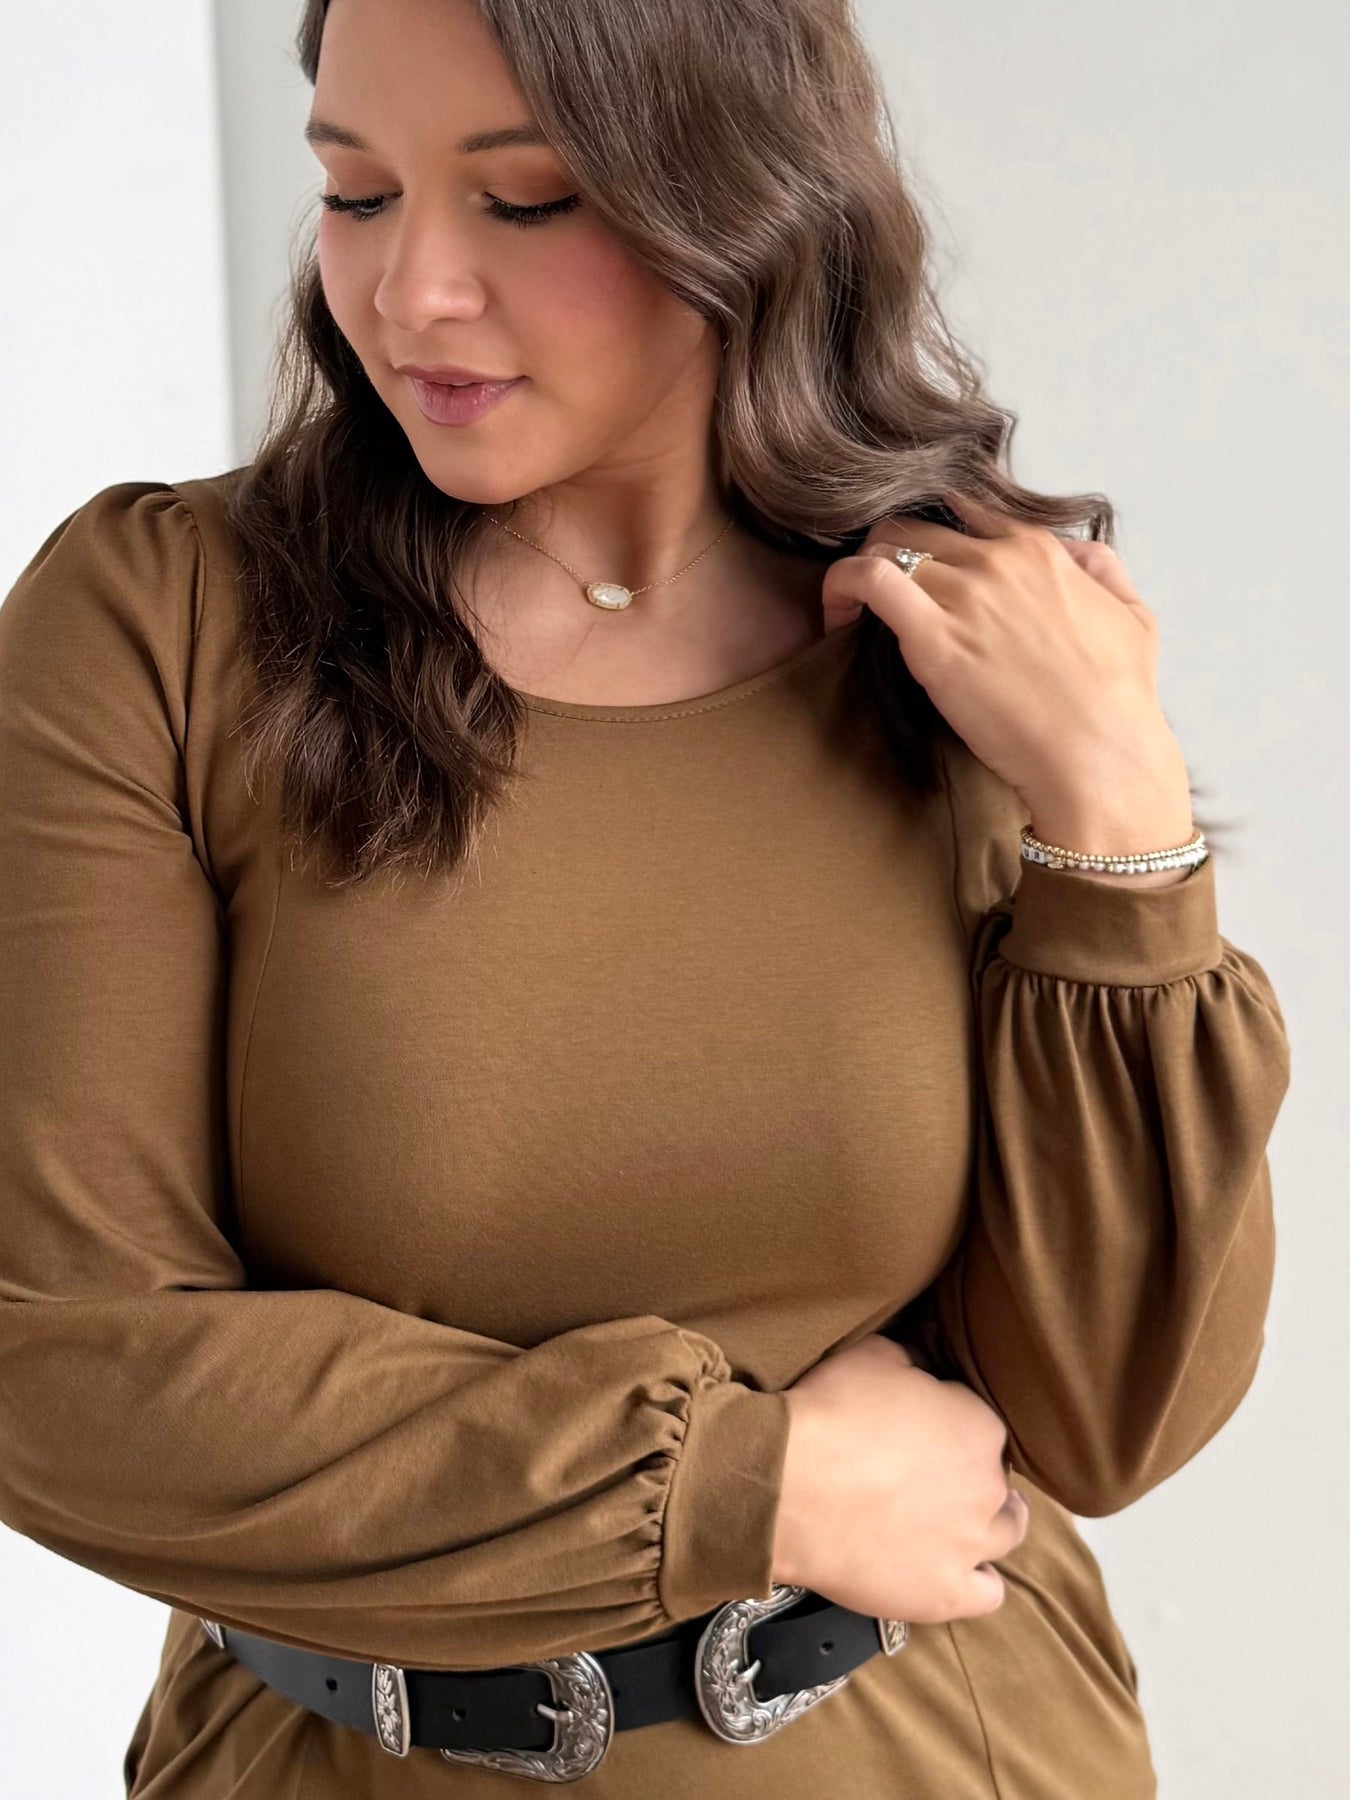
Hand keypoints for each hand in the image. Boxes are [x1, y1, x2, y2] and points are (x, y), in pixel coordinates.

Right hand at [770, 1334, 1028, 1623]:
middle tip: (935, 1474)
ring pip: (1006, 1535)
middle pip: (997, 1480)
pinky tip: (958, 1571)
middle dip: (972, 1474)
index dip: (953, 1424)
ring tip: (960, 1521)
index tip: (928, 1429)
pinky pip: (987, 1594)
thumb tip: (921, 1370)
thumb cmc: (829, 1415)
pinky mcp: (945, 1593)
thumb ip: (913, 1363)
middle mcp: (988, 1488)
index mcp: (978, 1427)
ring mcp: (970, 1545)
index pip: (982, 1423)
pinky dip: (977, 1582)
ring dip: (990, 1524)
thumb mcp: (875, 1356)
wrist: (789, 1486)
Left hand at [820, 499, 1195, 857]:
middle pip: (913, 526)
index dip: (931, 536)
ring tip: (851, 612)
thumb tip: (1077, 555)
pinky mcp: (934, 638)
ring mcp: (966, 595)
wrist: (1099, 756)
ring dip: (858, 574)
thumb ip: (1102, 571)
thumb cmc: (1119, 700)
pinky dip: (841, 588)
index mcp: (1038, 550)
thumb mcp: (1132, 616)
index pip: (964, 510)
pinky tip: (837, 618)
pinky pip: (867, 580)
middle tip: (875, 594)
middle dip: (885, 552)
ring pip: (884, 546)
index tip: (918, 569)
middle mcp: (998, 561)